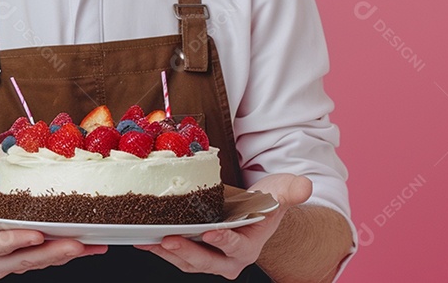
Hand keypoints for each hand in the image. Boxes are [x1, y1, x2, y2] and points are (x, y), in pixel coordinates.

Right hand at [0, 168, 107, 278]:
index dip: (14, 241)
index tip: (35, 233)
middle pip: (25, 259)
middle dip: (51, 252)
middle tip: (75, 243)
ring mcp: (14, 260)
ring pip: (42, 260)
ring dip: (67, 253)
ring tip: (91, 244)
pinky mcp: (30, 255)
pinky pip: (52, 255)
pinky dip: (74, 250)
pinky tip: (95, 243)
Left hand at [133, 173, 311, 279]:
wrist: (250, 213)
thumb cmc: (264, 203)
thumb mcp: (278, 194)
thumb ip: (288, 191)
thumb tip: (304, 186)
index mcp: (250, 246)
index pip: (237, 248)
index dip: (224, 242)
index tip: (210, 233)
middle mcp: (229, 258)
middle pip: (206, 260)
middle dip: (186, 251)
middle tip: (168, 239)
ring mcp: (209, 258)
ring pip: (186, 260)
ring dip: (167, 252)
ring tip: (148, 240)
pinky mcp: (193, 252)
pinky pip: (174, 254)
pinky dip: (158, 248)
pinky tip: (142, 239)